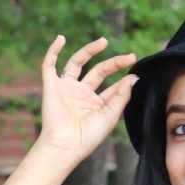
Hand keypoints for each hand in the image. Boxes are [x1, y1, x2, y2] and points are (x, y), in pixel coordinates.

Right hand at [36, 35, 136, 163]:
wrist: (66, 146)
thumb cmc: (89, 136)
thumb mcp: (111, 115)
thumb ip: (122, 95)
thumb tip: (134, 77)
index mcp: (96, 104)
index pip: (112, 86)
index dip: (124, 79)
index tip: (135, 71)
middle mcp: (82, 94)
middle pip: (99, 71)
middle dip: (114, 63)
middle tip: (130, 57)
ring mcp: (67, 89)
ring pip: (77, 63)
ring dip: (89, 51)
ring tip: (104, 42)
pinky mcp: (51, 86)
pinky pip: (49, 65)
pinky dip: (52, 51)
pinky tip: (60, 39)